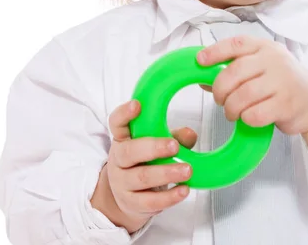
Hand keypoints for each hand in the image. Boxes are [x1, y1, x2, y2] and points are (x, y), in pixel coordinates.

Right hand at [90, 100, 195, 233]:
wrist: (129, 196)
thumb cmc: (145, 162)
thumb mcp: (158, 145)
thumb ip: (175, 137)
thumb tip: (190, 133)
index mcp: (123, 138)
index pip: (117, 122)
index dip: (124, 113)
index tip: (137, 105)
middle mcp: (118, 159)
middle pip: (129, 152)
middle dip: (153, 148)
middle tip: (174, 145)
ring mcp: (122, 183)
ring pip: (141, 177)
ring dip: (166, 173)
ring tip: (187, 170)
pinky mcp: (131, 203)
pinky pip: (149, 201)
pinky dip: (168, 197)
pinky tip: (183, 190)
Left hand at [197, 35, 307, 135]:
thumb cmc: (283, 83)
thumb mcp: (262, 68)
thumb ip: (236, 70)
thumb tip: (203, 78)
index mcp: (265, 47)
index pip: (236, 44)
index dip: (215, 52)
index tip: (200, 61)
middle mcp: (274, 60)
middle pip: (234, 72)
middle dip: (220, 89)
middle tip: (219, 99)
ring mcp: (282, 82)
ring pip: (242, 95)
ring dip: (231, 107)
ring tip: (232, 112)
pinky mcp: (286, 104)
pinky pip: (255, 114)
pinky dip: (246, 119)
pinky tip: (249, 118)